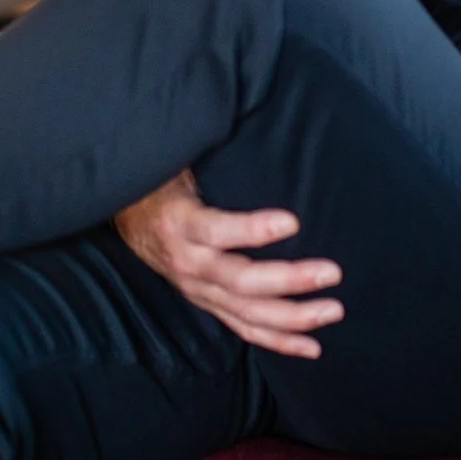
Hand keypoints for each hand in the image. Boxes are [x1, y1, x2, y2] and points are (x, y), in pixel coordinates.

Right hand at [115, 171, 343, 357]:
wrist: (126, 215)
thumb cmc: (163, 181)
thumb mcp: (178, 161)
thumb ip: (208, 152)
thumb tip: (247, 113)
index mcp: (179, 223)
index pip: (216, 230)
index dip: (253, 229)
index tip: (293, 221)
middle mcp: (188, 263)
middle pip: (240, 280)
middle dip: (289, 280)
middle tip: (332, 273)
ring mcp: (197, 289)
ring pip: (247, 311)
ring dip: (293, 316)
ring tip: (333, 309)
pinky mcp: (208, 303)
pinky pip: (243, 327)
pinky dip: (277, 340)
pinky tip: (312, 346)